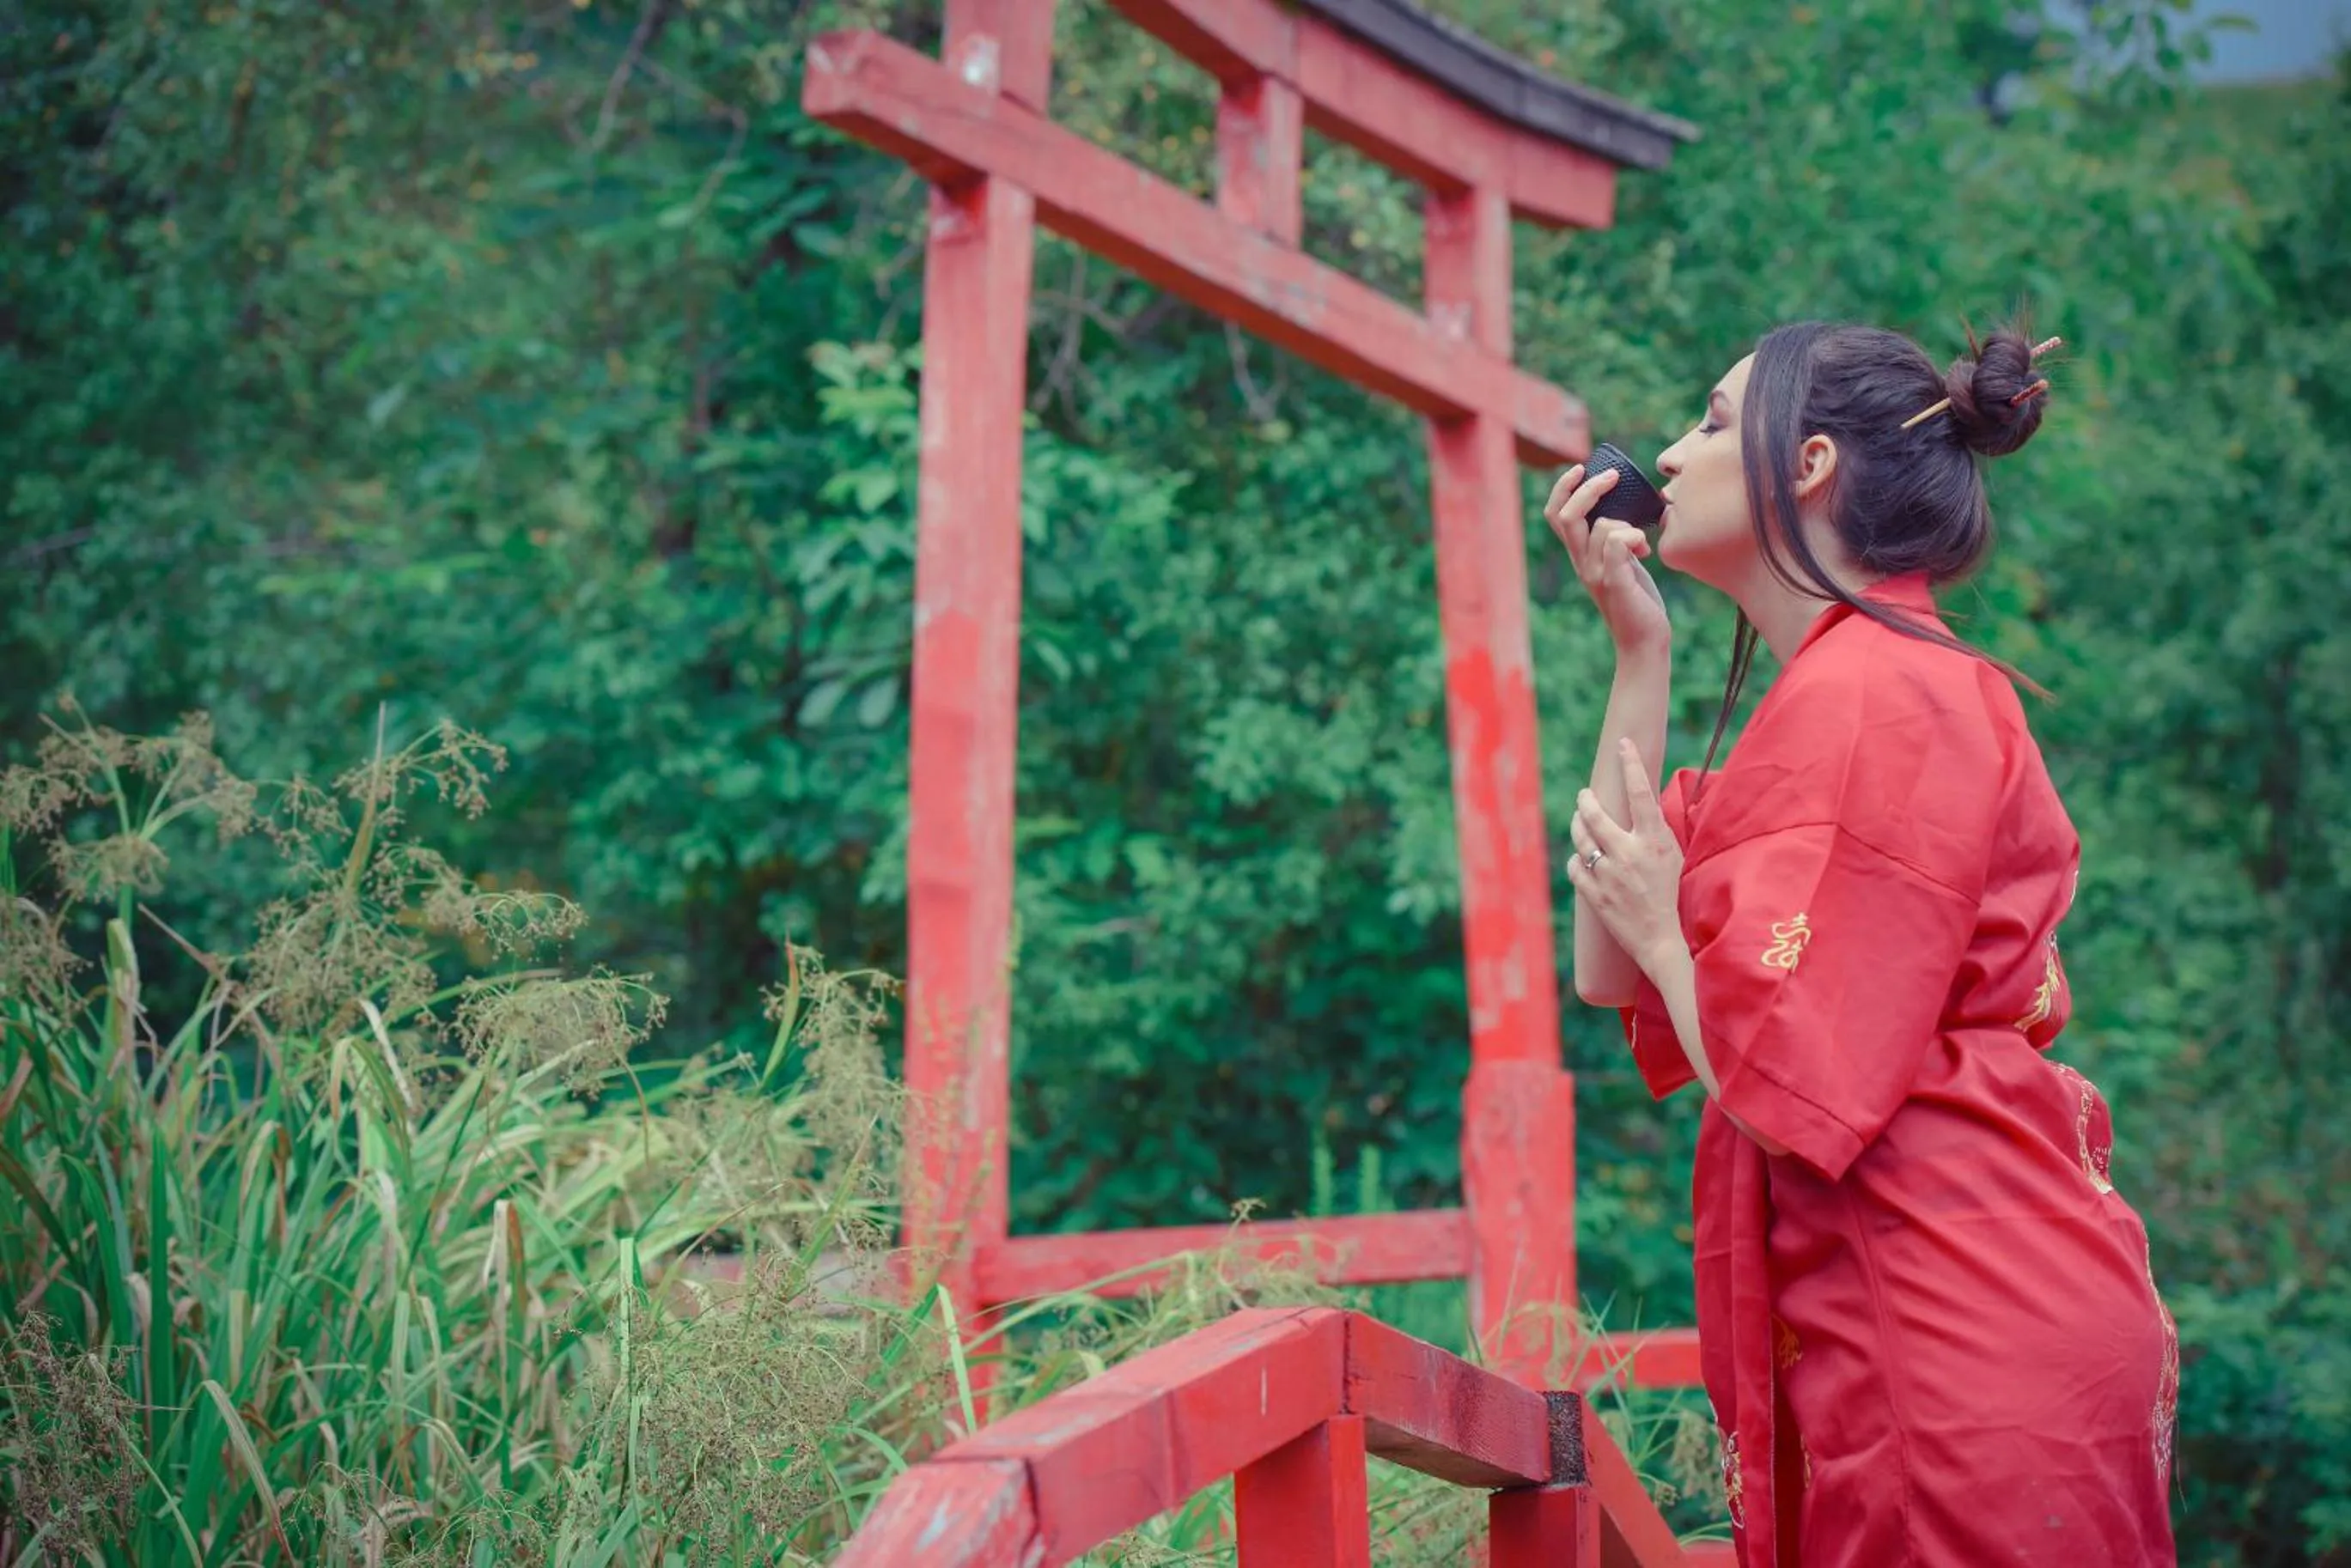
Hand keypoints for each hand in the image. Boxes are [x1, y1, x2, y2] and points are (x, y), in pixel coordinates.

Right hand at [1543, 463, 1669, 657]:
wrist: (1644, 641)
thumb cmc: (1638, 600)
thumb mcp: (1624, 562)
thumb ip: (1617, 539)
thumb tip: (1628, 510)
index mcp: (1580, 555)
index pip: (1555, 514)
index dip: (1563, 487)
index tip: (1583, 468)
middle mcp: (1581, 563)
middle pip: (1566, 515)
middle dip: (1589, 488)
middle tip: (1613, 477)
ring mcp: (1596, 574)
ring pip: (1601, 526)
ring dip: (1628, 523)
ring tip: (1643, 542)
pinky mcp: (1615, 582)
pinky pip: (1616, 543)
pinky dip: (1633, 536)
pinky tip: (1645, 549)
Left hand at [1564, 739, 1685, 974]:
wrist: (1663, 941)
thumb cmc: (1672, 895)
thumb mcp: (1673, 856)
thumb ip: (1656, 830)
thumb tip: (1645, 801)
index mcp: (1654, 842)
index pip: (1641, 793)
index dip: (1631, 765)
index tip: (1623, 745)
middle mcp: (1629, 854)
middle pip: (1595, 813)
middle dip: (1586, 799)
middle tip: (1586, 795)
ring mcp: (1609, 875)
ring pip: (1580, 837)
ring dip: (1578, 825)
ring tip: (1581, 821)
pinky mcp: (1594, 895)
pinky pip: (1575, 866)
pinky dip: (1577, 860)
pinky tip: (1583, 859)